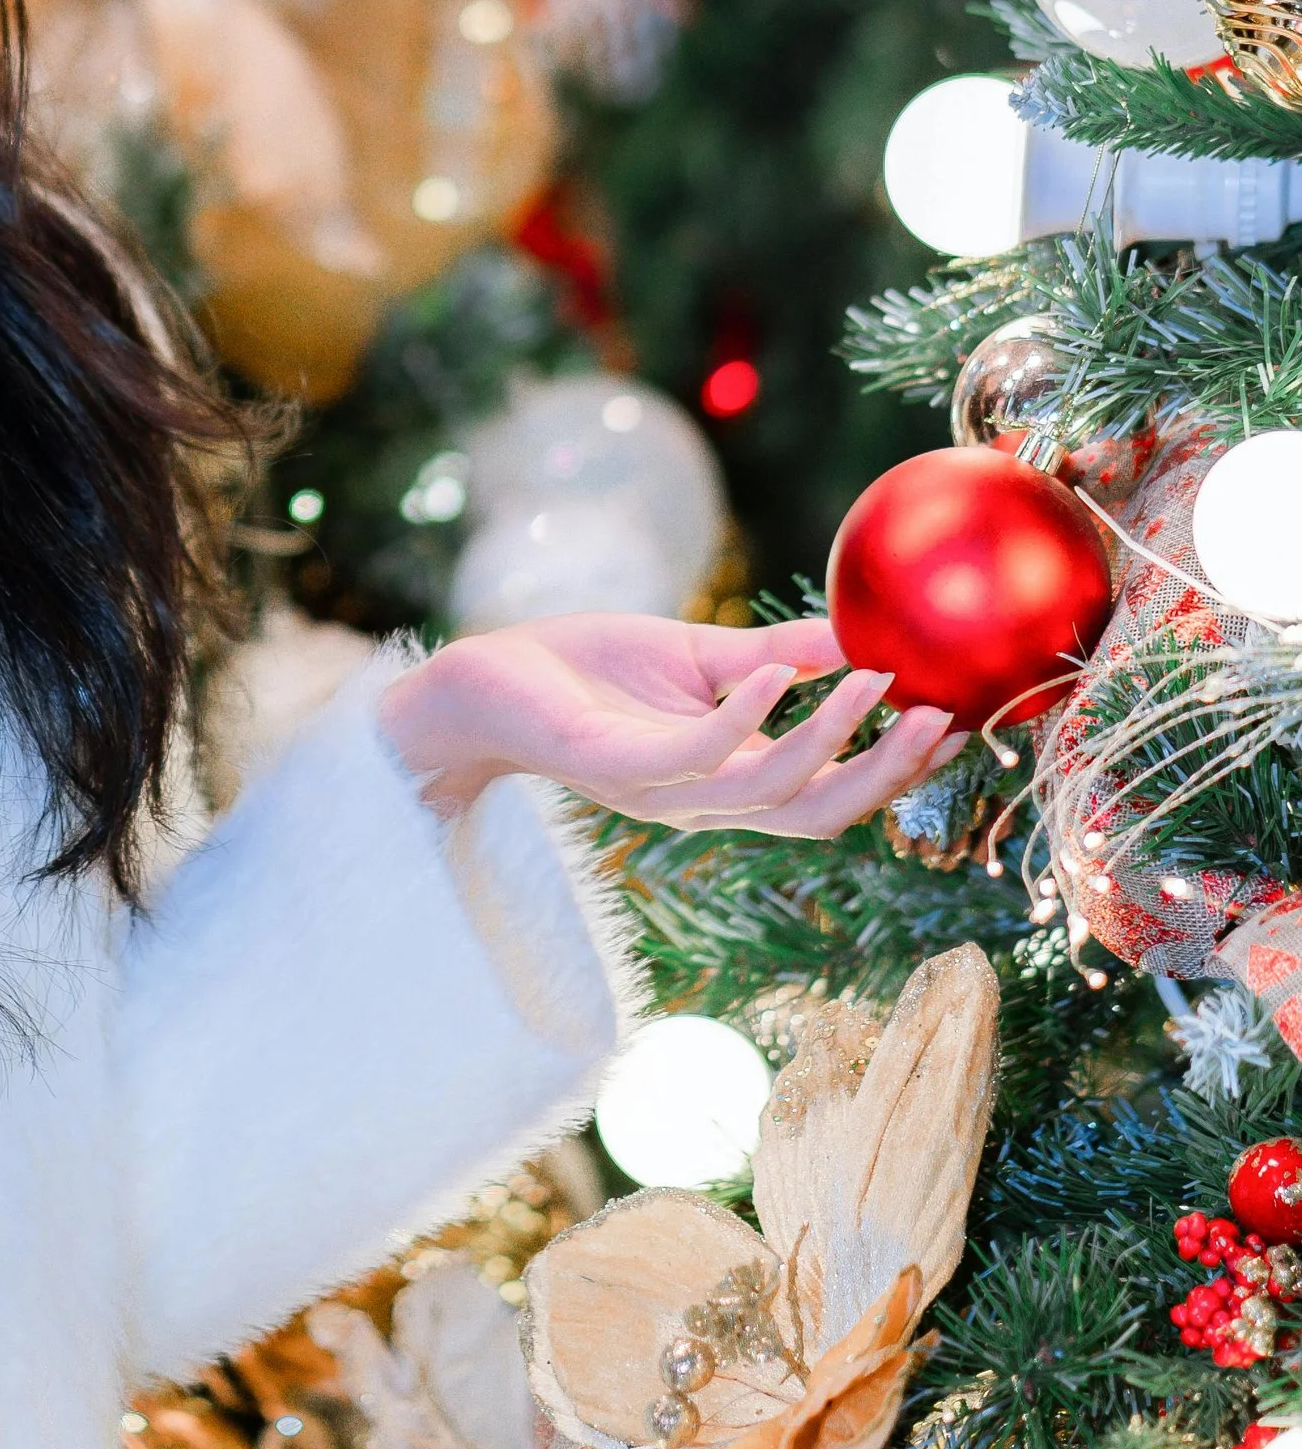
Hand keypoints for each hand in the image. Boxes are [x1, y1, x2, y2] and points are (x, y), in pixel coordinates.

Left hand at [377, 611, 962, 839]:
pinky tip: (775, 669)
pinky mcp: (615, 765)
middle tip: (945, 717)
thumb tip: (860, 634)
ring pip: (768, 792)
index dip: (898, 772)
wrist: (487, 679)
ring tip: (874, 678)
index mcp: (727, 780)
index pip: (831, 795)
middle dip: (888, 774)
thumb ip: (774, 655)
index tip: (960, 723)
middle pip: (818, 815)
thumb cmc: (588, 670)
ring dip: (829, 737)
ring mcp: (660, 790)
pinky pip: (694, 754)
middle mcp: (702, 802)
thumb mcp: (698, 656)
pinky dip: (743, 714)